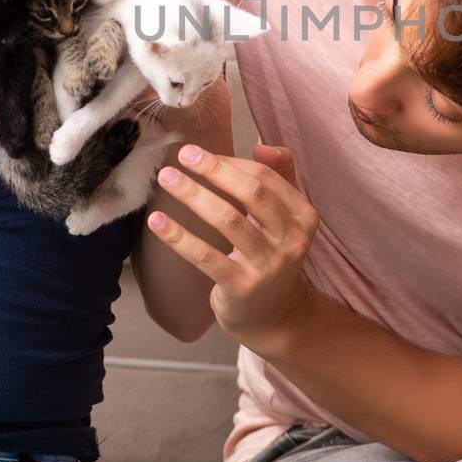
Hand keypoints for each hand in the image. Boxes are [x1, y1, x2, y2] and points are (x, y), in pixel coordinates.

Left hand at [149, 143, 318, 347]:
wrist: (274, 315)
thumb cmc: (272, 256)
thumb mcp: (286, 218)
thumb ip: (279, 178)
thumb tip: (260, 145)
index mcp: (304, 216)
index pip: (265, 177)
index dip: (230, 161)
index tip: (198, 154)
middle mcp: (292, 240)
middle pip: (251, 193)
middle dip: (213, 169)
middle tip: (182, 155)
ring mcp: (268, 265)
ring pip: (227, 220)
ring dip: (193, 195)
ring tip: (166, 178)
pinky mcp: (241, 286)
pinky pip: (206, 256)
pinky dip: (179, 236)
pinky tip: (157, 221)